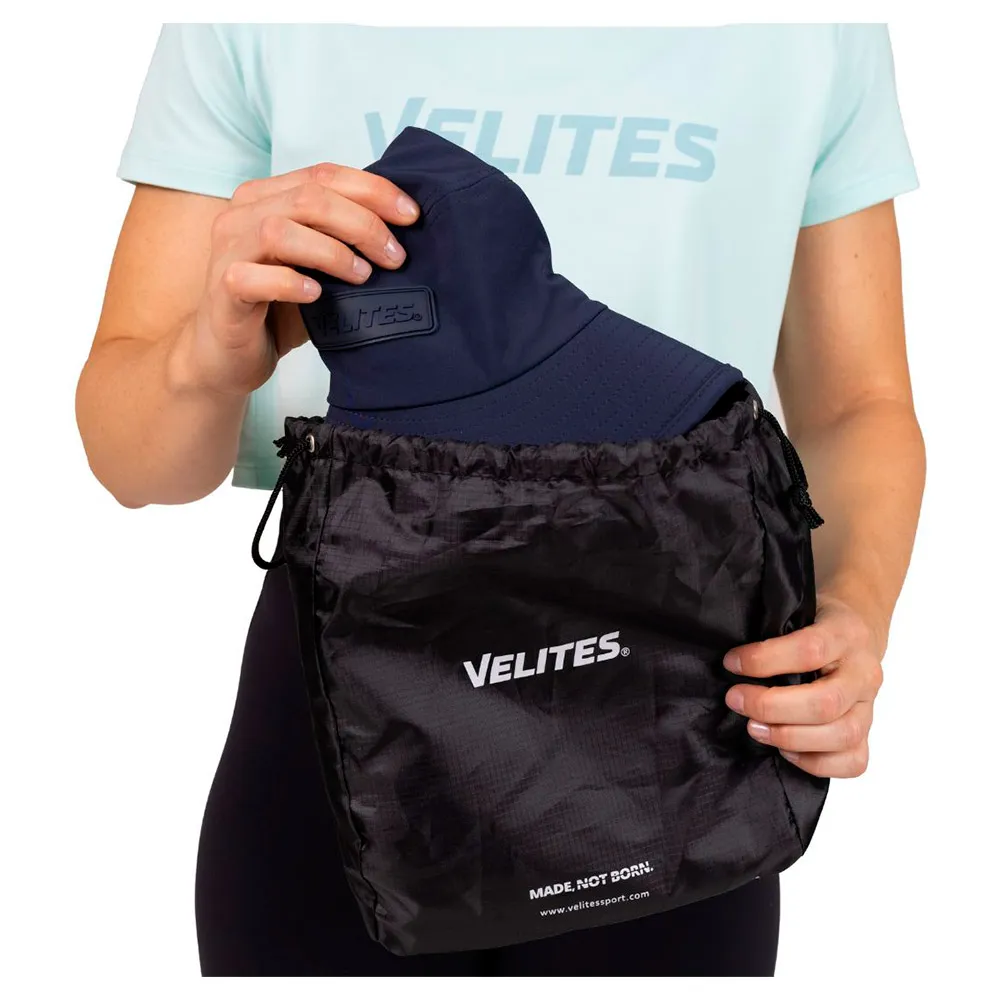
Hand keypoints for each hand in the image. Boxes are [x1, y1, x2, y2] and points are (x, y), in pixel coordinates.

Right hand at [168, 162, 420, 397]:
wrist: (228, 356)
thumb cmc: (278, 309)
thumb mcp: (317, 266)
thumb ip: (342, 239)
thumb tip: (402, 230)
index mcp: (266, 198)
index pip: (323, 175)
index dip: (373, 190)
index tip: (411, 216)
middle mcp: (242, 214)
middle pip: (310, 198)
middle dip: (363, 224)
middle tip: (395, 256)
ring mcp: (228, 250)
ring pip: (281, 231)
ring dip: (332, 252)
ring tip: (362, 276)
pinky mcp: (222, 289)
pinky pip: (255, 277)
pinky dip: (291, 283)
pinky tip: (317, 295)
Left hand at [722, 593, 884, 777]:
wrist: (857, 632)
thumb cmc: (817, 621)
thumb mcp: (798, 608)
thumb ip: (774, 628)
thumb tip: (732, 658)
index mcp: (846, 634)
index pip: (810, 650)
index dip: (765, 660)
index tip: (731, 663)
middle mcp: (864, 673)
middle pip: (825, 703)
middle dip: (771, 707)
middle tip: (736, 700)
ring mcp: (869, 706)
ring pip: (841, 735)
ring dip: (789, 737)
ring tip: (754, 728)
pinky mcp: (866, 733)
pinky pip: (853, 761)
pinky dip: (816, 763)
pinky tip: (785, 750)